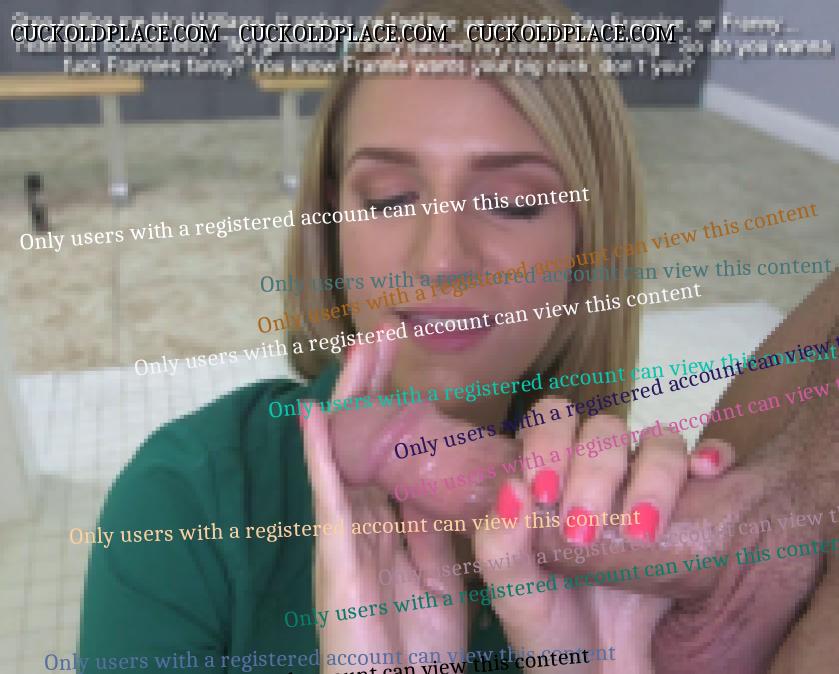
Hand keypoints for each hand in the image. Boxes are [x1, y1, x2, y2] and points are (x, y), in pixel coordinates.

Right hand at [302, 338, 466, 662]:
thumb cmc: (417, 653)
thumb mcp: (444, 582)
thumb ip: (440, 533)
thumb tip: (448, 487)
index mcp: (390, 526)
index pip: (390, 450)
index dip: (395, 403)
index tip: (405, 360)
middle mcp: (362, 522)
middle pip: (364, 439)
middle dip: (373, 385)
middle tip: (381, 332)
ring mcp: (344, 537)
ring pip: (343, 453)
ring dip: (350, 400)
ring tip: (358, 348)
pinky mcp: (334, 558)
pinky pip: (326, 498)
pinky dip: (318, 455)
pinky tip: (313, 415)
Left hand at [474, 397, 734, 672]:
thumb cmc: (559, 638)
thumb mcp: (519, 603)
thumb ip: (500, 550)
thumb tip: (511, 487)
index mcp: (552, 481)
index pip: (549, 422)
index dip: (547, 441)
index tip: (543, 491)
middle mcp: (601, 475)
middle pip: (604, 429)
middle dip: (594, 469)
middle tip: (585, 529)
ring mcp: (652, 488)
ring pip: (660, 443)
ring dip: (653, 475)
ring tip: (643, 531)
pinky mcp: (699, 508)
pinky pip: (714, 462)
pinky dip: (714, 457)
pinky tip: (709, 476)